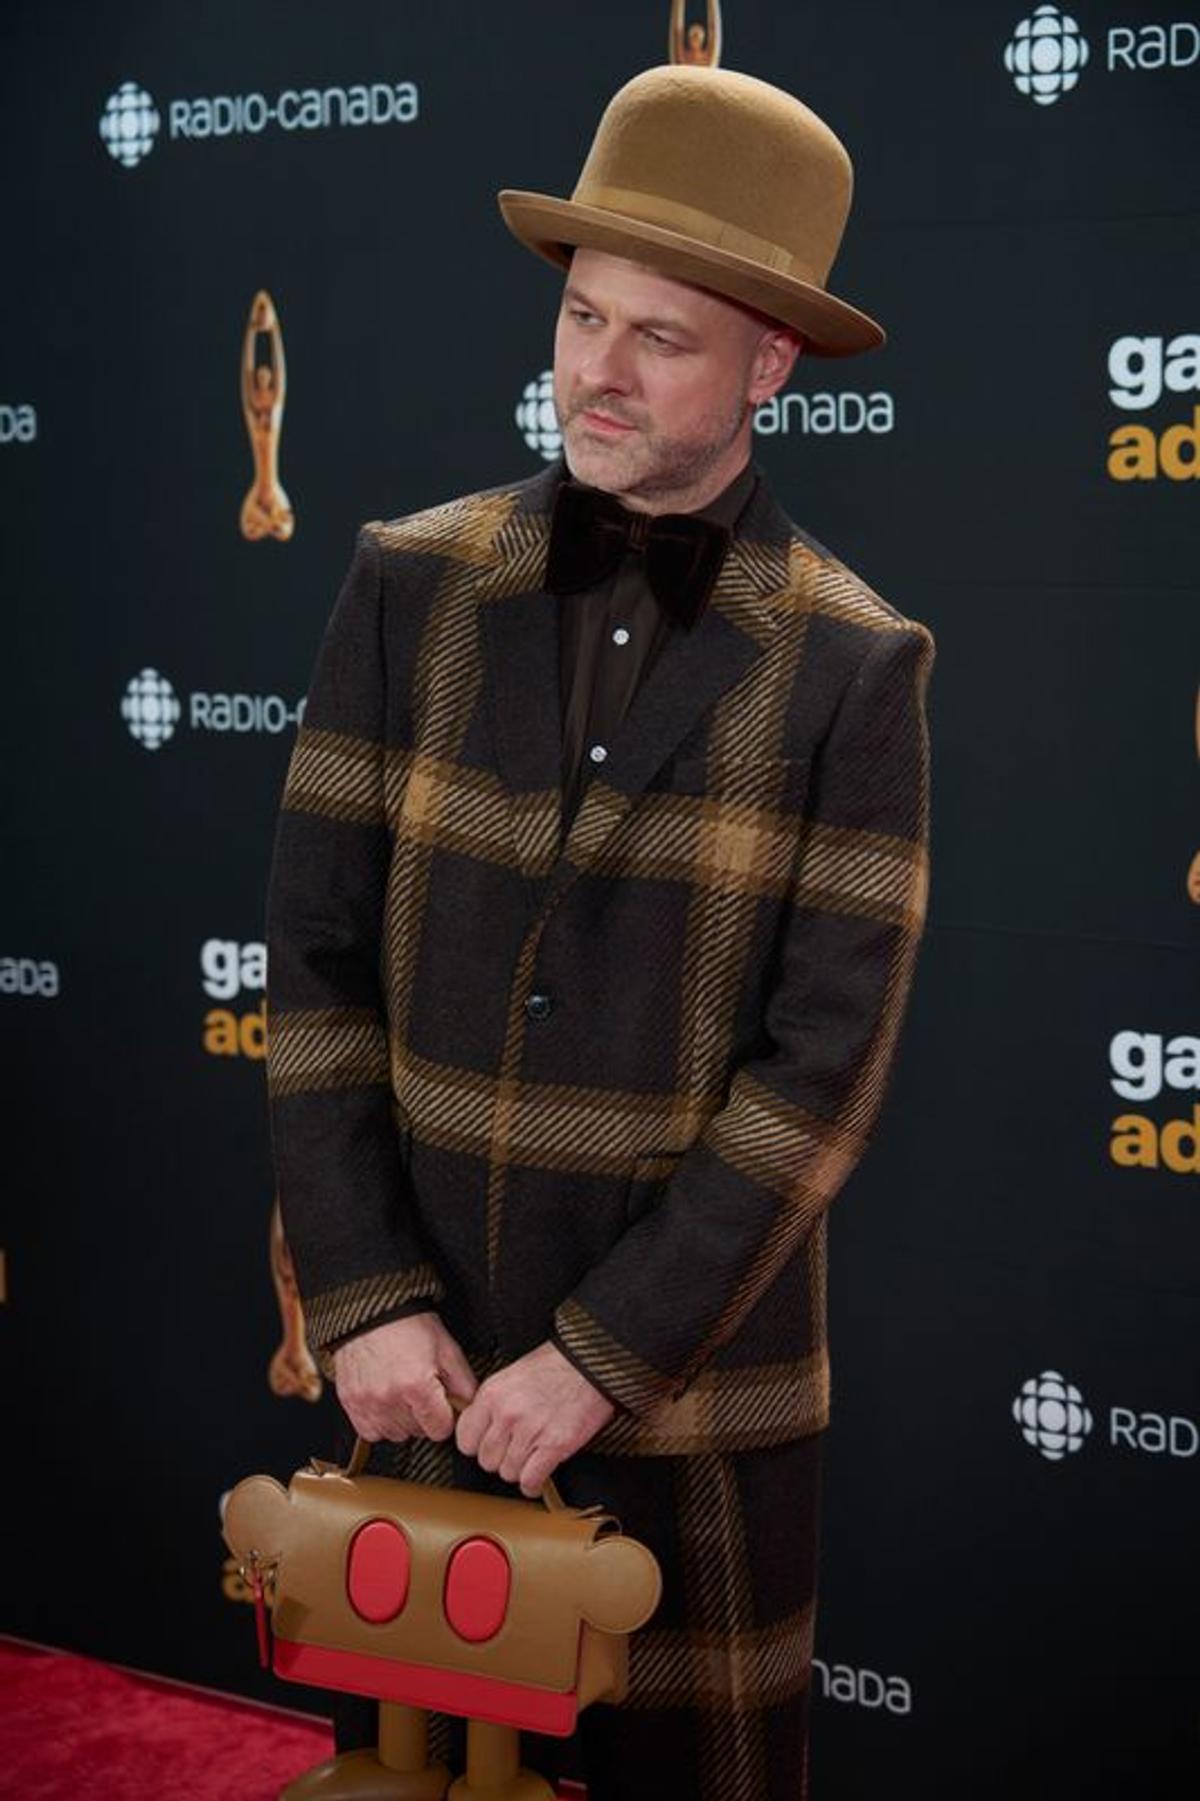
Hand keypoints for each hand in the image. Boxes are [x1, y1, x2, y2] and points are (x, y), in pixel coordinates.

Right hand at [332, 1311, 476, 1443]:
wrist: (373, 1310)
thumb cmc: (409, 1325)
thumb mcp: (446, 1349)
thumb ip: (464, 1383)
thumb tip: (471, 1408)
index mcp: (417, 1385)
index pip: (439, 1430)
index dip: (445, 1417)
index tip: (442, 1405)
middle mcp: (389, 1398)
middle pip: (417, 1432)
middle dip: (424, 1416)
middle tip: (421, 1392)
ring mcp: (367, 1402)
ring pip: (394, 1434)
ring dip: (402, 1421)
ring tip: (403, 1394)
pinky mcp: (350, 1402)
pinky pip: (370, 1431)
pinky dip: (380, 1422)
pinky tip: (386, 1402)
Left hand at [455, 1341, 614, 1496]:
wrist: (590, 1363)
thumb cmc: (556, 1365)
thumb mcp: (512, 1375)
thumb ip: (493, 1403)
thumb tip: (481, 1428)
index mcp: (493, 1394)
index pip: (465, 1439)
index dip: (478, 1445)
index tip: (488, 1444)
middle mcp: (507, 1414)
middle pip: (486, 1460)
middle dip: (500, 1459)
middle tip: (514, 1450)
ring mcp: (530, 1431)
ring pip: (508, 1473)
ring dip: (519, 1470)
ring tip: (530, 1458)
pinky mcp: (554, 1445)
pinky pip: (530, 1480)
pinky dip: (533, 1484)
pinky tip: (538, 1475)